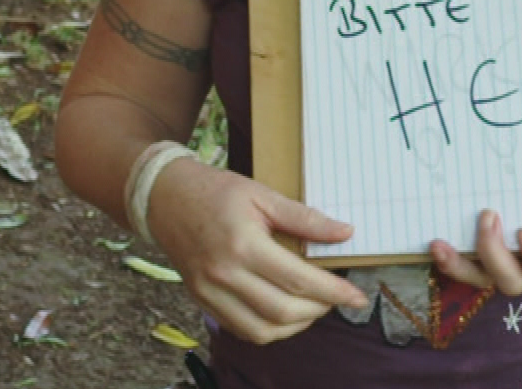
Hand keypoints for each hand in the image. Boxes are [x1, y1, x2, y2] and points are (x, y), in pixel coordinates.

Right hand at [145, 158, 370, 343]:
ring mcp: (210, 291)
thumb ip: (304, 217)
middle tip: (335, 298)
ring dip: (295, 325)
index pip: (299, 281)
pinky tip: (283, 313)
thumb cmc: (215, 191)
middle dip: (319, 310)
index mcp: (244, 244)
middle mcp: (225, 274)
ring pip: (262, 330)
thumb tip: (344, 233)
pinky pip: (241, 330)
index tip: (357, 296)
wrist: (164, 197)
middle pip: (283, 311)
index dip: (334, 292)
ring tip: (312, 307)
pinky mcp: (202, 300)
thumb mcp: (261, 193)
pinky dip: (269, 330)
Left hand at [429, 209, 521, 295]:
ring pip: (484, 279)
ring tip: (444, 243)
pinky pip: (466, 270)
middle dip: (495, 254)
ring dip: (462, 264)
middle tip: (488, 216)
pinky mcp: (481, 261)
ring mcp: (504, 267)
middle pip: (514, 281)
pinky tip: (436, 244)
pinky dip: (450, 260)